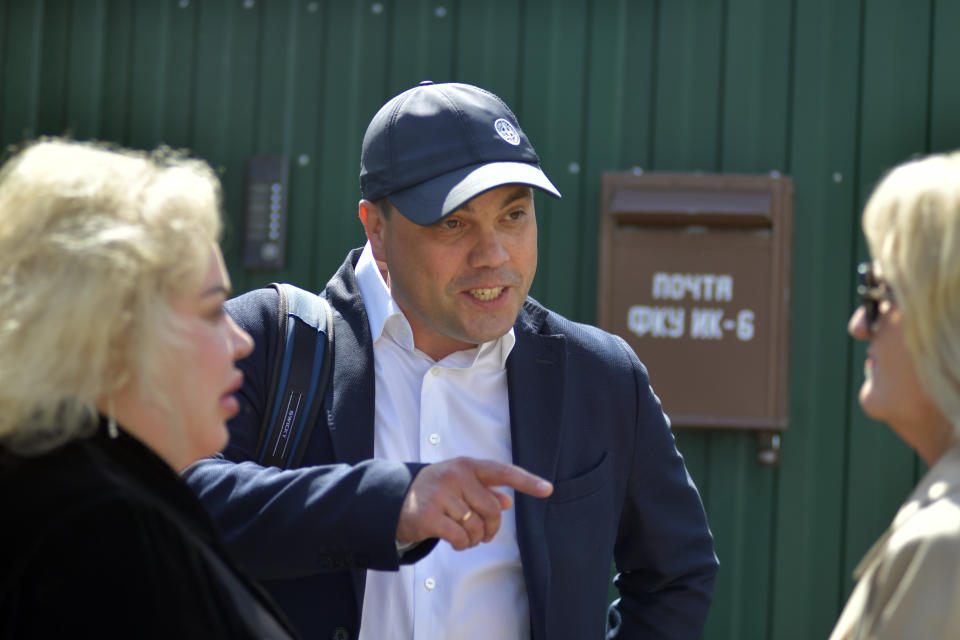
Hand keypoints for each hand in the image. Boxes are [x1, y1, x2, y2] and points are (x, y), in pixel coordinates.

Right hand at [396, 457, 552, 550]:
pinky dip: (462, 545)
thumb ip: (484, 491)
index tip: (548, 489)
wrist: (395, 498)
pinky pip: (460, 538)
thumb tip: (507, 500)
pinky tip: (456, 542)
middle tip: (485, 535)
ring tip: (465, 537)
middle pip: (492, 510)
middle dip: (492, 529)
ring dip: (474, 539)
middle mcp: (455, 475)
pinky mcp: (428, 515)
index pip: (502, 472)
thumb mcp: (460, 484)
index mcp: (467, 466)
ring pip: (476, 527)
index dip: (527, 481)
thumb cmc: (436, 491)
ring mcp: (441, 494)